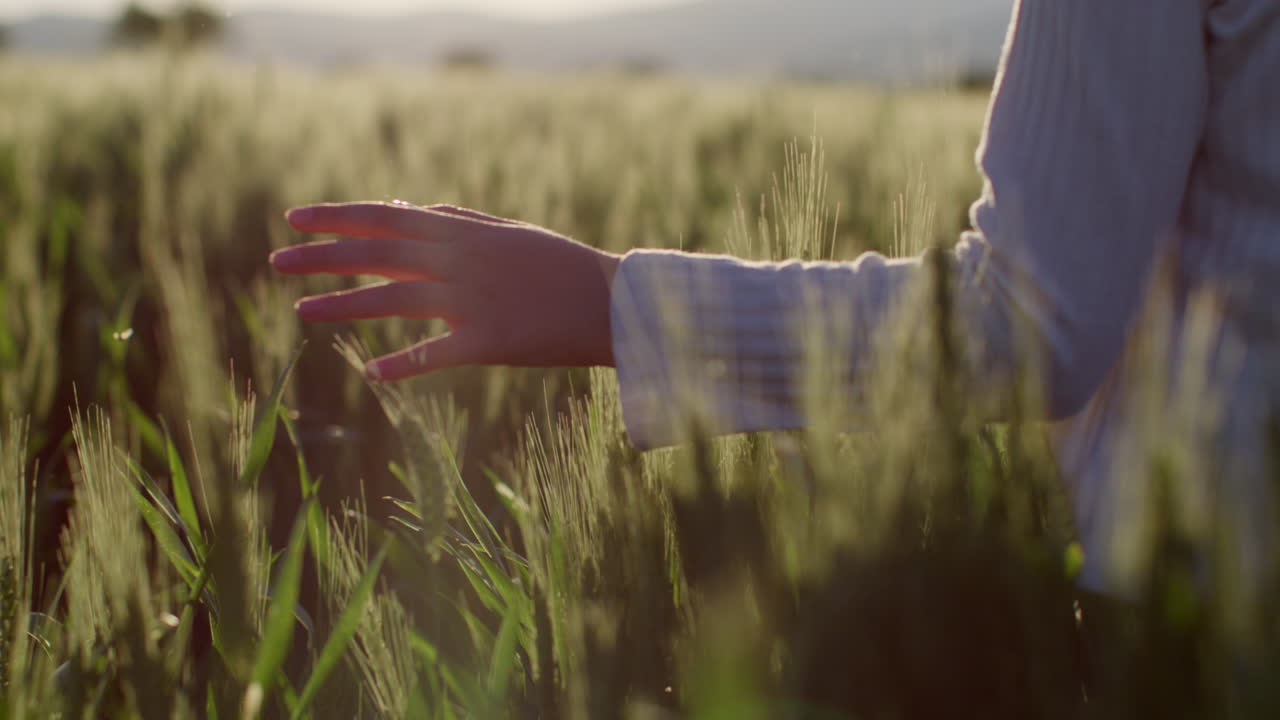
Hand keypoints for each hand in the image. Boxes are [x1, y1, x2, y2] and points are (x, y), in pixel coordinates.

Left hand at [270, 202, 619, 380]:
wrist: (612, 302)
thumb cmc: (559, 267)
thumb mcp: (506, 232)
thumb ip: (452, 221)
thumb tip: (400, 209)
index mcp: (462, 233)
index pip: (384, 218)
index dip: (336, 217)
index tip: (294, 218)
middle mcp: (459, 262)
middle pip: (377, 254)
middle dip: (322, 256)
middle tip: (275, 261)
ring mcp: (471, 302)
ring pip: (393, 301)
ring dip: (344, 305)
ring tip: (301, 309)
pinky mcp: (489, 343)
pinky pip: (435, 354)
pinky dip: (403, 364)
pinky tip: (370, 371)